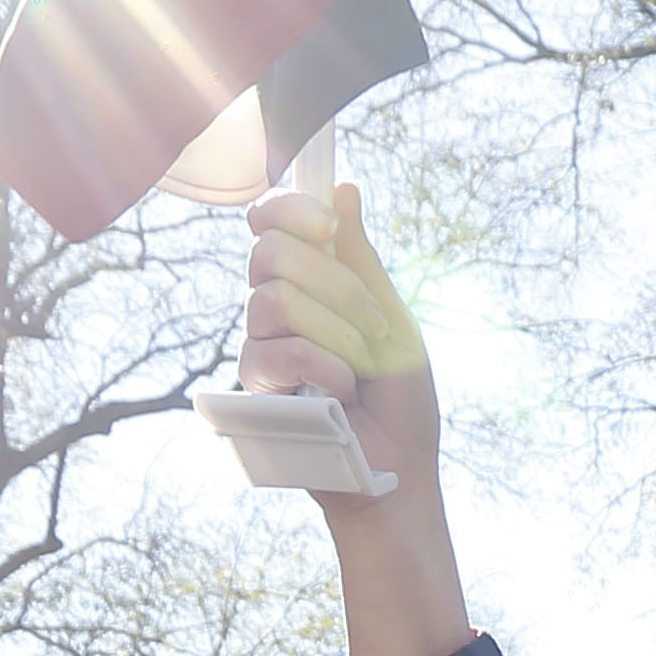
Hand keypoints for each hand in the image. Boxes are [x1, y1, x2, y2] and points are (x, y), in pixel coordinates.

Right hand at [240, 184, 438, 491]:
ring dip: (337, 331)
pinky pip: (279, 351)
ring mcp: (261, 344)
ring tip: (362, 366)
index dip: (289, 208)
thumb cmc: (400, 397)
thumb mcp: (392, 321)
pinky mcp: (254, 386)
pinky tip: (342, 392)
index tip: (326, 223)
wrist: (399, 466)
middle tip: (373, 322)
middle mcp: (276, 305)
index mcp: (310, 281)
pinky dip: (325, 367)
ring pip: (274, 299)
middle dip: (335, 282)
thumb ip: (362, 261)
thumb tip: (343, 189)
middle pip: (269, 251)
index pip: (272, 222)